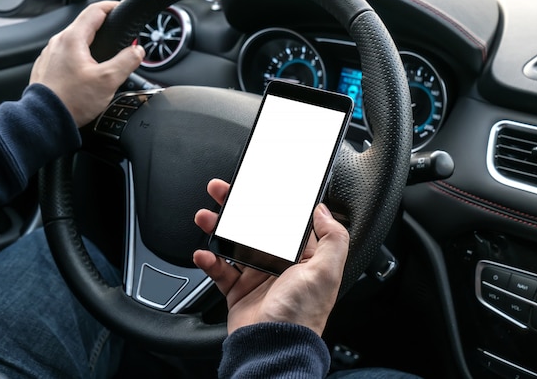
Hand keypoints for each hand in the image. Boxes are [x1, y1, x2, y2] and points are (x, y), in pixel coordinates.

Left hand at [29, 1, 144, 126]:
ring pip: (75, 42)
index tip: (122, 9)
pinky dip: (80, 59)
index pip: (95, 11)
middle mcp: (58, 43)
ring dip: (92, 45)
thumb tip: (137, 51)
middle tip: (121, 40)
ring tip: (106, 59)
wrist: (45, 120)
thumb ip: (126, 61)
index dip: (112, 6)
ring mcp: (50, 56)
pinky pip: (66, 56)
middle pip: (85, 26)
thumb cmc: (72, 101)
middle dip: (105, 29)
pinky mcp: (46, 69)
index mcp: (72, 39)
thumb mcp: (108, 80)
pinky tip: (87, 74)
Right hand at [193, 178, 349, 335]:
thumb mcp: (327, 272)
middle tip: (222, 192)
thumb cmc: (302, 315)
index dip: (271, 203)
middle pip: (255, 228)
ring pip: (234, 244)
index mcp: (302, 257)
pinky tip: (203, 253)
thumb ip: (333, 238)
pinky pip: (220, 270)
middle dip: (237, 208)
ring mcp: (257, 277)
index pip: (286, 222)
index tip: (257, 187)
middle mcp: (280, 265)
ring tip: (205, 217)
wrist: (273, 348)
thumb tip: (324, 211)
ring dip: (218, 228)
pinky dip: (209, 260)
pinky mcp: (238, 291)